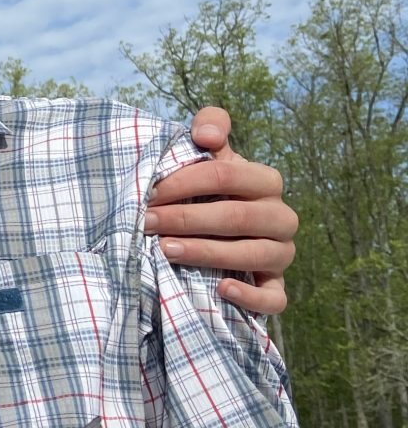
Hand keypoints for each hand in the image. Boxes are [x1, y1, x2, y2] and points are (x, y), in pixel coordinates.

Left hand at [143, 105, 296, 314]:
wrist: (220, 233)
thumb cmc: (210, 191)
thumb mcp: (208, 157)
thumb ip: (209, 128)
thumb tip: (207, 135)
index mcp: (266, 181)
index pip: (226, 174)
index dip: (184, 182)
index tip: (148, 193)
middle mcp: (281, 217)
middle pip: (236, 216)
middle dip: (186, 219)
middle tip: (145, 222)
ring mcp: (281, 254)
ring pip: (253, 255)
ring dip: (206, 253)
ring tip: (165, 250)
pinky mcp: (276, 287)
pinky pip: (275, 299)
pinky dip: (250, 297)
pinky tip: (221, 288)